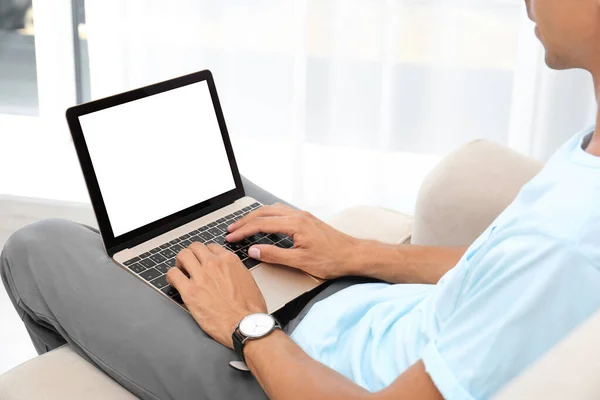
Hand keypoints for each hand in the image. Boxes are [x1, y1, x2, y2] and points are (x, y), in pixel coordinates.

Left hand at [166, 242, 266, 348]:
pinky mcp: (190, 291)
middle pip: (195, 247)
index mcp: (230, 261)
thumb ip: (236, 271)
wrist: (245, 325)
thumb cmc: (250, 309)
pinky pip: (173, 274)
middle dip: (192, 254)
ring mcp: (201, 276)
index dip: (206, 253)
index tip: (204, 260)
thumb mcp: (249, 281)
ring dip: (180, 262)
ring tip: (180, 270)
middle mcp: (214, 264)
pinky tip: (174, 281)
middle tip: (190, 263)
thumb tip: (229, 272)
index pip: (211, 247)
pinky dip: (171, 276)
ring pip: (183, 255)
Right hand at [225, 204, 361, 279]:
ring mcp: (303, 216)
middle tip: (231, 230)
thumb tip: (254, 251)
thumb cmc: (332, 259)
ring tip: (243, 225)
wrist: (353, 254)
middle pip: (264, 213)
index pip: (261, 224)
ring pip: (272, 210)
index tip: (231, 237)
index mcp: (295, 224)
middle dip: (244, 221)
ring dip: (255, 217)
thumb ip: (275, 255)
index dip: (243, 231)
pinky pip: (281, 212)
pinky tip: (264, 222)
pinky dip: (267, 216)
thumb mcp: (300, 262)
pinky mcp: (306, 219)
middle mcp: (298, 216)